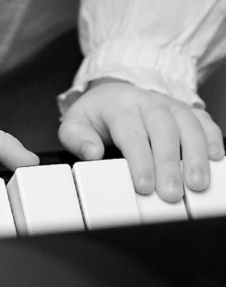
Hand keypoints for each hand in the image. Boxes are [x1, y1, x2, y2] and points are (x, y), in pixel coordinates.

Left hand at [58, 80, 223, 201]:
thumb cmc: (96, 114)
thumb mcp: (75, 123)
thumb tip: (92, 153)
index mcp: (119, 106)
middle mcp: (148, 102)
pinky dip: (212, 138)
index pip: (131, 133)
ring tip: (197, 184)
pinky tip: (215, 158)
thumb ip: (77, 138)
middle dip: (169, 164)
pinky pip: (203, 121)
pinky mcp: (185, 111)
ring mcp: (170, 105)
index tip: (143, 186)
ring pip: (188, 125)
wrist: (113, 93)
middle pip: (163, 130)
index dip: (139, 160)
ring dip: (195, 155)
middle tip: (170, 193)